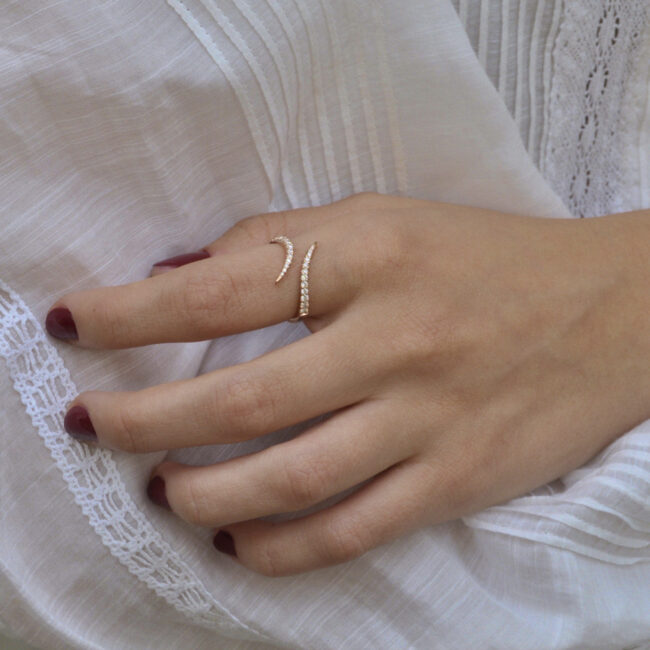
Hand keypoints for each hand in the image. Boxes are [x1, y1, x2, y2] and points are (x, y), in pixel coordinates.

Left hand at [45, 193, 649, 576]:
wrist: (607, 312)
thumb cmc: (485, 257)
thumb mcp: (384, 219)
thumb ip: (285, 242)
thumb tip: (183, 277)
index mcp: (372, 257)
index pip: (221, 290)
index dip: (131, 312)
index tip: (77, 326)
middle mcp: (395, 341)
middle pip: (240, 401)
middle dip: (142, 420)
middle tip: (91, 424)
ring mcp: (428, 419)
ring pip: (287, 480)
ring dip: (200, 496)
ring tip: (157, 489)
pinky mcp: (457, 478)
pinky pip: (352, 530)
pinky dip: (281, 548)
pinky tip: (238, 544)